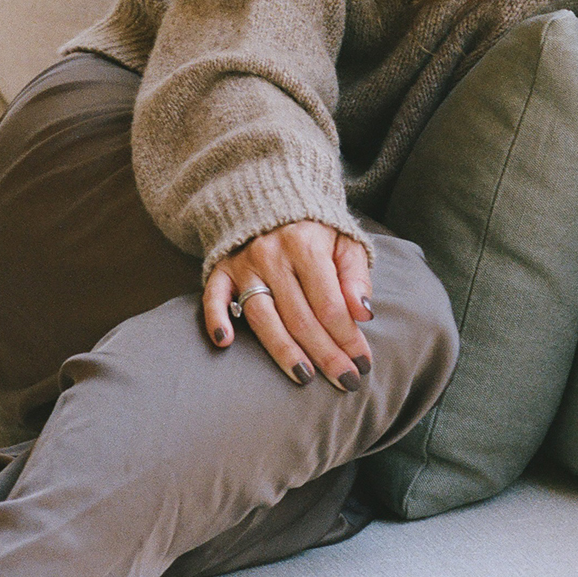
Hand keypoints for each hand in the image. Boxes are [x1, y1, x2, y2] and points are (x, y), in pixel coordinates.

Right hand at [202, 221, 374, 389]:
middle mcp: (272, 255)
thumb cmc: (316, 229)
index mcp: (306, 245)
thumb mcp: (346, 242)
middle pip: (299, 317)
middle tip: (345, 380)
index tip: (363, 363)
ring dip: (283, 351)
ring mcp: (244, 264)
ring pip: (262, 317)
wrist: (273, 196)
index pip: (329, 304)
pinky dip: (216, 319)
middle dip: (325, 354)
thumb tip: (364, 313)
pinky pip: (213, 297)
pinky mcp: (221, 269)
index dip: (348, 337)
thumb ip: (356, 277)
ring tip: (304, 376)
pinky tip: (225, 343)